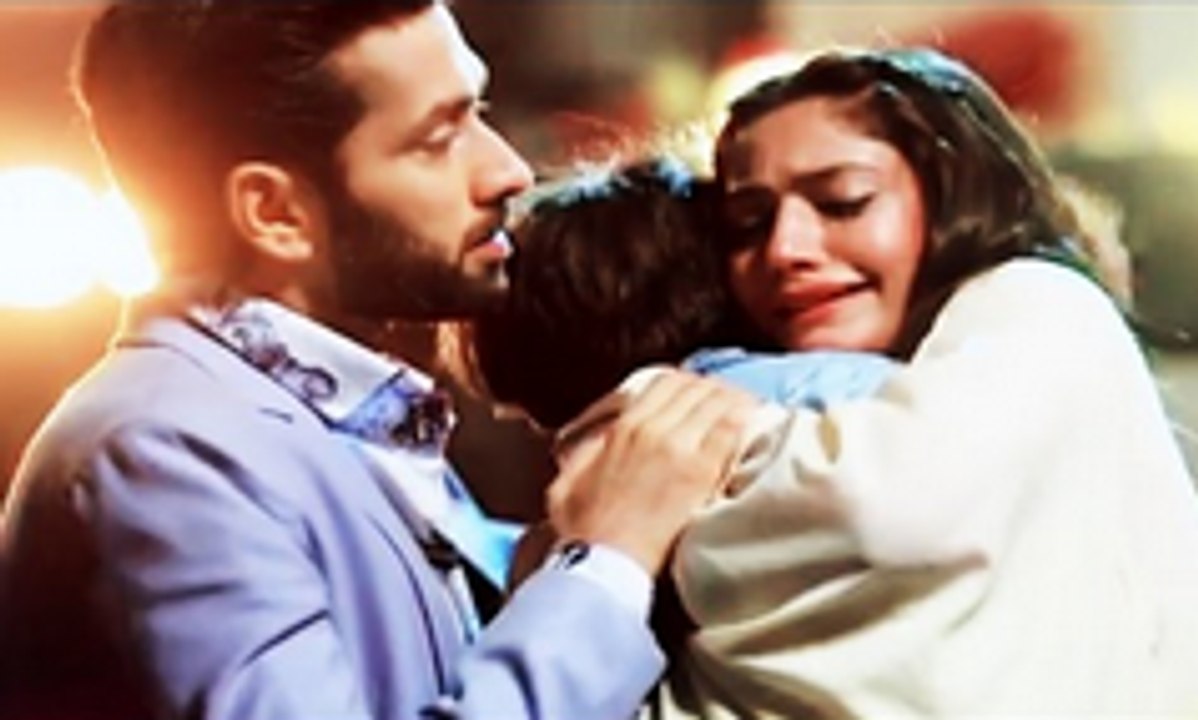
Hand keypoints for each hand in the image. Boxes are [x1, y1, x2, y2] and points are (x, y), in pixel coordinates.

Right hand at [545, 368, 756, 575]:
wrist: (605, 561)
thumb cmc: (585, 528)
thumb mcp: (569, 478)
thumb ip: (588, 450)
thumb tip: (605, 436)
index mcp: (624, 428)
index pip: (665, 383)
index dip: (686, 382)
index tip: (696, 389)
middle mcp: (654, 430)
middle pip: (695, 389)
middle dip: (712, 388)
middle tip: (725, 396)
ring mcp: (680, 449)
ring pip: (715, 403)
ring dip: (732, 399)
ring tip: (744, 402)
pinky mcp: (702, 474)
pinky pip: (729, 432)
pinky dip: (742, 419)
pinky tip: (751, 418)